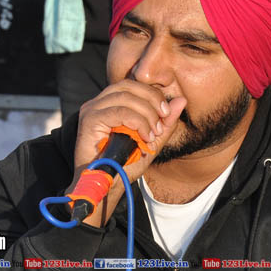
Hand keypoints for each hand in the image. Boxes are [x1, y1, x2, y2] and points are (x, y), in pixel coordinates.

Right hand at [68, 81, 185, 225]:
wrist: (107, 186)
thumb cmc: (125, 165)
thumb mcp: (152, 141)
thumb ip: (165, 122)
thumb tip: (181, 100)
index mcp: (111, 103)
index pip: (134, 85)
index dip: (153, 95)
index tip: (166, 114)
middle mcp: (99, 102)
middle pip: (130, 86)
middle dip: (152, 100)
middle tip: (162, 121)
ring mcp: (93, 109)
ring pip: (125, 96)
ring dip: (146, 114)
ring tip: (152, 134)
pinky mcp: (90, 119)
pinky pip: (119, 112)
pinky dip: (137, 122)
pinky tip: (144, 137)